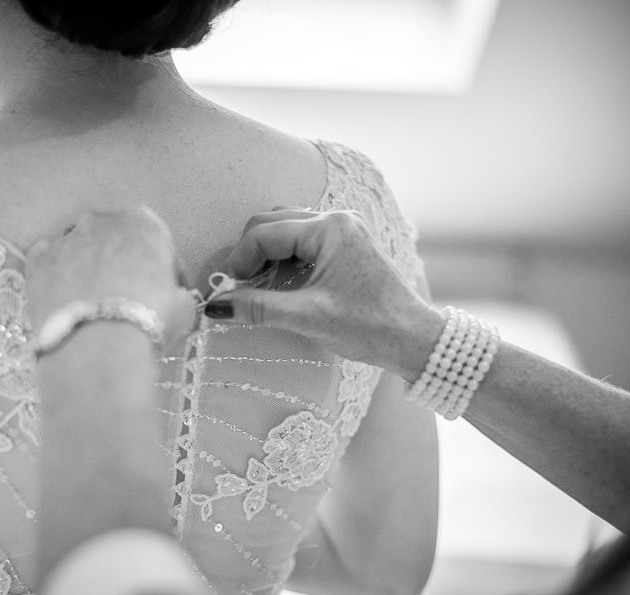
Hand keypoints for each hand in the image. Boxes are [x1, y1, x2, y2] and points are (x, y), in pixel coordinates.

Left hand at [25, 207, 196, 345]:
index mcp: (143, 223)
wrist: (98, 345)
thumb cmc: (150, 318)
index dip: (162, 267)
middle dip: (121, 261)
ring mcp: (64, 239)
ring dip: (88, 267)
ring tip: (93, 303)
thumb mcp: (184, 307)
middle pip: (114, 238)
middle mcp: (101, 221)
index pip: (156, 239)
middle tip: (128, 296)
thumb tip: (174, 299)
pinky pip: (49, 262)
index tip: (164, 291)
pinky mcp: (36, 262)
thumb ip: (178, 294)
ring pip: (79, 247)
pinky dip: (57, 275)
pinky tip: (65, 299)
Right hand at [206, 207, 443, 379]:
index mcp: (330, 228)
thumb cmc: (369, 327)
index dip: (239, 261)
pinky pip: (303, 241)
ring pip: (286, 230)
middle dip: (250, 254)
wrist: (414, 339)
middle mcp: (337, 220)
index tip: (226, 291)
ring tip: (259, 289)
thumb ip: (259, 308)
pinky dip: (285, 259)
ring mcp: (344, 230)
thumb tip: (215, 307)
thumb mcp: (308, 318)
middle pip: (272, 223)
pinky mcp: (347, 245)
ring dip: (266, 256)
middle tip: (238, 289)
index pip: (265, 234)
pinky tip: (282, 286)